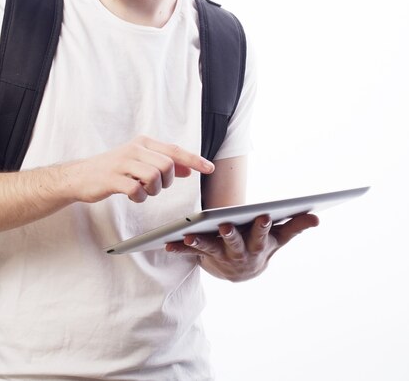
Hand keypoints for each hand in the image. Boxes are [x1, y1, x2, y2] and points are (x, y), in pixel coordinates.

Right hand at [61, 135, 214, 203]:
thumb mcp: (140, 162)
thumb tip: (189, 169)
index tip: (210, 169)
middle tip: (154, 186)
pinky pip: (137, 190)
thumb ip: (163, 163)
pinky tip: (132, 196)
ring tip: (142, 191)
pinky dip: (139, 197)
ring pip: (154, 177)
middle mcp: (134, 148)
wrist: (81, 176)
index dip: (194, 160)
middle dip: (167, 182)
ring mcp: (122, 162)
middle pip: (167, 165)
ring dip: (152, 190)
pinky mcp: (112, 178)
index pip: (174, 150)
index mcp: (143, 143)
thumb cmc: (114, 170)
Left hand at [165, 213, 318, 281]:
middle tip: (225, 225)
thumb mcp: (279, 238)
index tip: (263, 213)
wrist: (241, 272)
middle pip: (235, 244)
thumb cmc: (262, 246)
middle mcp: (239, 254)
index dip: (262, 226)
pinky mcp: (203, 257)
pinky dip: (180, 248)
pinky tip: (168, 243)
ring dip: (200, 243)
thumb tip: (317, 216)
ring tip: (190, 236)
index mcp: (258, 246)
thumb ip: (295, 226)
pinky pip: (190, 252)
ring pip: (209, 249)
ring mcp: (220, 257)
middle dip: (231, 235)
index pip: (262, 235)